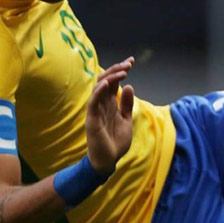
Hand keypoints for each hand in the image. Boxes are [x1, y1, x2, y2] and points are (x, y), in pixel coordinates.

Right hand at [85, 57, 134, 175]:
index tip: (131, 61)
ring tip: (122, 72)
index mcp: (109, 103)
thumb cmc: (115, 142)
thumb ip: (126, 104)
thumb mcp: (126, 120)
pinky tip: (107, 84)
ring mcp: (95, 111)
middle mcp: (101, 104)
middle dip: (116, 70)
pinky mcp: (91, 120)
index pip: (112, 82)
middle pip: (105, 80)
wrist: (108, 161)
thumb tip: (128, 86)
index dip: (120, 70)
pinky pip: (92, 103)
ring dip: (110, 78)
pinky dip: (98, 92)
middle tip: (129, 63)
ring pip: (99, 88)